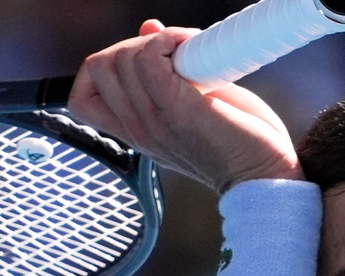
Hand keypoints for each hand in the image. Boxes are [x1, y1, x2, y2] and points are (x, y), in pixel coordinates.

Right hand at [69, 20, 303, 193]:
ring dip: (157, 40)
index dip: (103, 69)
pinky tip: (193, 49)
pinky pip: (149, 57)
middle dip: (133, 45)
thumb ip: (163, 73)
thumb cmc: (235, 142)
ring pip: (122, 58)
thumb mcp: (189, 105)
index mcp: (136, 132)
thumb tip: (150, 30)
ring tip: (188, 51)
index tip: (142, 63)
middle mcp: (137, 129)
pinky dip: (170, 40)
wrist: (263, 176)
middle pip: (99, 66)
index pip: (82, 99)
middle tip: (171, 54)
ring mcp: (153, 120)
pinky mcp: (177, 110)